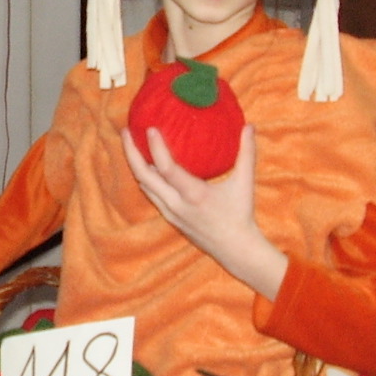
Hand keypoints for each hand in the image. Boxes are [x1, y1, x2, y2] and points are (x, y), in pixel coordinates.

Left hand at [120, 124, 287, 298]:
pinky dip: (145, 177)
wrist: (235, 249)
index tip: (150, 128)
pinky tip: (146, 164)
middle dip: (131, 153)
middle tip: (126, 132)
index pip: (167, 169)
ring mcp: (170, 212)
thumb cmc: (241, 215)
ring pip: (144, 185)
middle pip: (144, 176)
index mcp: (194, 194)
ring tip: (131, 143)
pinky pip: (151, 193)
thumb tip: (250, 126)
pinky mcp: (169, 217)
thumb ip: (247, 153)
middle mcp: (176, 204)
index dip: (156, 148)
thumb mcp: (245, 183)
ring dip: (135, 164)